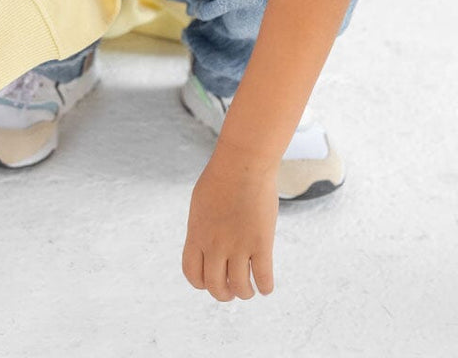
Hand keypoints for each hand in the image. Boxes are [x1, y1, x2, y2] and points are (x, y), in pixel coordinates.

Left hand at [182, 148, 278, 299]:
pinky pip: (263, 277)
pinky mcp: (261, 242)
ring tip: (249, 289)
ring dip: (245, 293)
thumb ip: (201, 228)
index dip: (201, 283)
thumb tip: (204, 245)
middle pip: (215, 287)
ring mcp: (238, 245)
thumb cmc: (222, 178)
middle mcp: (214, 244)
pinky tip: (266, 286)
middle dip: (224, 294)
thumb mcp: (200, 204)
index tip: (211, 280)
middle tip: (232, 290)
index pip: (192, 274)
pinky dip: (265, 287)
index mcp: (197, 234)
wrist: (243, 163)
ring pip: (240, 288)